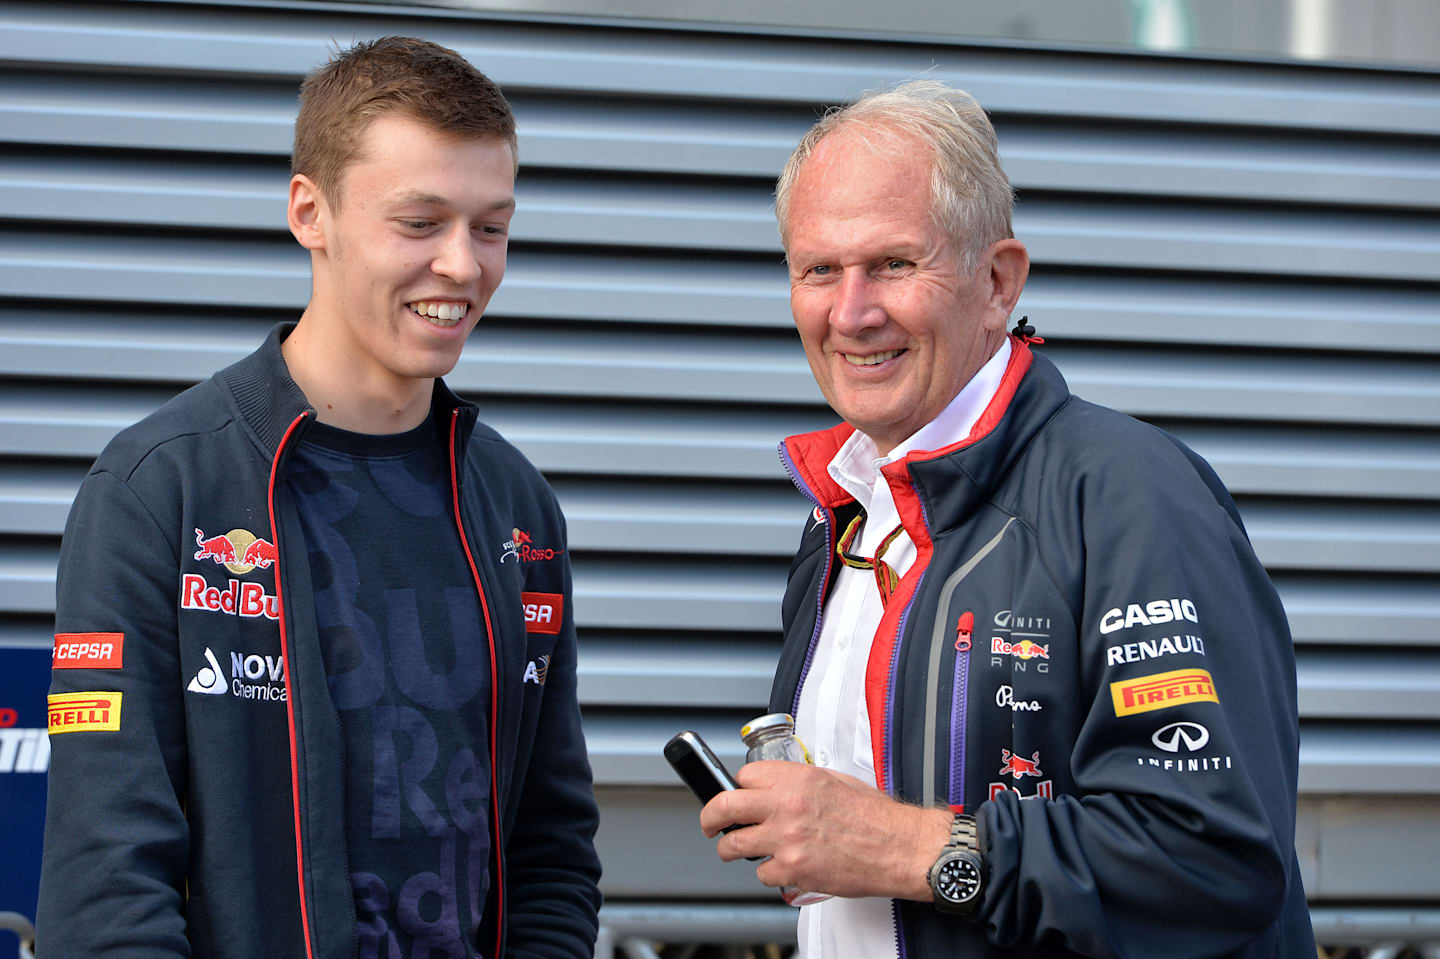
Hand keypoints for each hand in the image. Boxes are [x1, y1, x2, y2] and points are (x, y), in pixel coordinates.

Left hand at [698, 760, 950, 900]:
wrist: (899, 847)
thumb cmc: (876, 817)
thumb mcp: (835, 780)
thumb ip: (800, 782)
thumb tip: (775, 787)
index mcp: (798, 778)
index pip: (744, 777)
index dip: (737, 788)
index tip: (737, 795)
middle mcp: (787, 805)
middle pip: (723, 806)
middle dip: (709, 817)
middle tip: (709, 824)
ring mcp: (786, 839)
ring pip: (733, 844)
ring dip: (732, 848)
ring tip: (738, 849)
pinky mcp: (792, 869)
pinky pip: (761, 873)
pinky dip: (770, 872)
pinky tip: (785, 866)